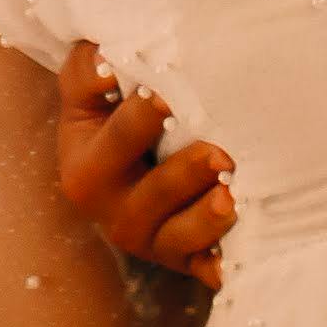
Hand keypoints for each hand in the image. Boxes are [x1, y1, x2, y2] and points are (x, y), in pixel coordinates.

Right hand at [55, 41, 234, 287]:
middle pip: (154, 194)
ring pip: (182, 237)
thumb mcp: (85, 94)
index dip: (145, 115)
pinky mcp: (182, 259)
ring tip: (232, 197)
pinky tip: (240, 253)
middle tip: (219, 155)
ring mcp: (149, 240)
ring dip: (209, 219)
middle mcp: (113, 211)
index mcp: (86, 165)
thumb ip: (87, 70)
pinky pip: (205, 267)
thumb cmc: (108, 120)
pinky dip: (222, 262)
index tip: (168, 95)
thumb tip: (105, 60)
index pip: (121, 136)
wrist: (116, 175)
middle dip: (186, 174)